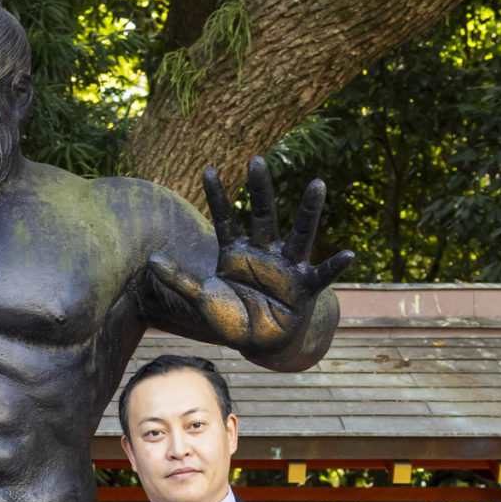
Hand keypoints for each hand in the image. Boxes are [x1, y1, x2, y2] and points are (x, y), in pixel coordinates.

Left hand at [147, 158, 354, 355]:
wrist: (262, 341)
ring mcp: (286, 267)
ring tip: (318, 184)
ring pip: (298, 234)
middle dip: (260, 189)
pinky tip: (349, 255)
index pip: (226, 218)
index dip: (218, 196)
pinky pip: (321, 275)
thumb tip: (151, 259)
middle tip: (256, 160)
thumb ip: (181, 280)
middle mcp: (263, 252)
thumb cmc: (234, 317)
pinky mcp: (304, 288)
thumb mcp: (204, 300)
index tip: (208, 169)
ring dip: (308, 211)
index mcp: (237, 252)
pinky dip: (335, 266)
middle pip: (262, 214)